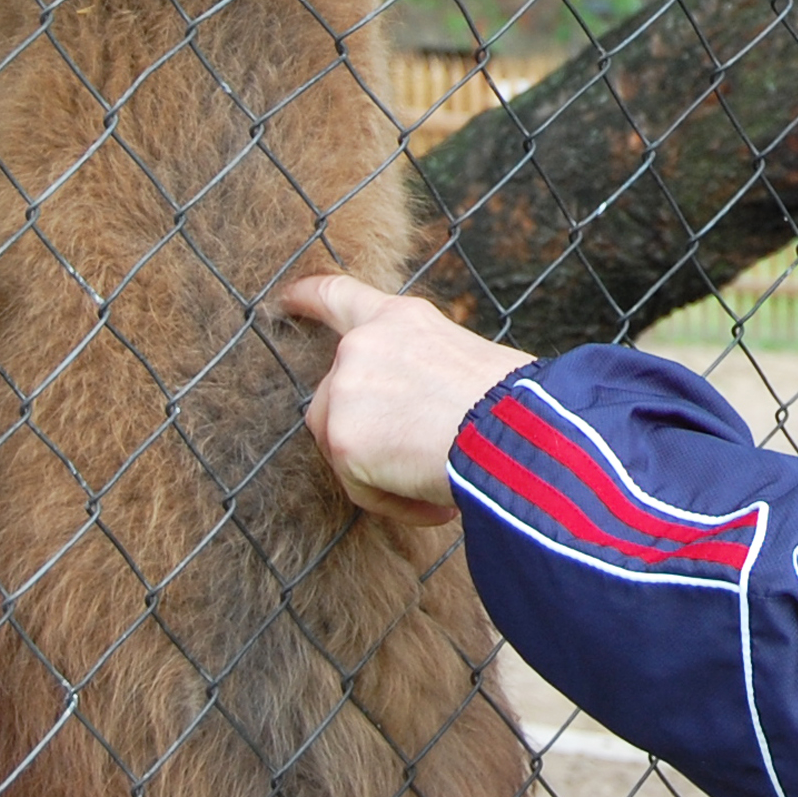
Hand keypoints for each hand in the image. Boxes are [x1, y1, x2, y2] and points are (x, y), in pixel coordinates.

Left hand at [280, 274, 533, 527]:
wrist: (514, 429)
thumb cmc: (515, 403)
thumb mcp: (465, 359)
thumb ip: (419, 368)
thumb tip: (413, 409)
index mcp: (399, 318)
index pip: (338, 296)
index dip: (305, 298)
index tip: (282, 301)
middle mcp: (362, 345)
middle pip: (335, 396)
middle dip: (368, 430)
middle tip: (419, 454)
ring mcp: (345, 388)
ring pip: (342, 443)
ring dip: (381, 469)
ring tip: (436, 479)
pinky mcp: (340, 437)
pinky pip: (356, 484)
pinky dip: (391, 499)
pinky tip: (434, 500)